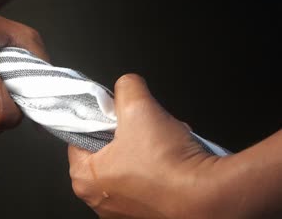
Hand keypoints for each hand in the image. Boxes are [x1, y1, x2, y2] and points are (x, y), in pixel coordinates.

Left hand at [68, 74, 219, 218]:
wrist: (210, 197)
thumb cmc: (169, 164)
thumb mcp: (140, 107)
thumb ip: (126, 88)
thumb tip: (127, 85)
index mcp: (85, 178)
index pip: (79, 137)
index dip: (99, 119)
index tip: (114, 112)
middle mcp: (100, 200)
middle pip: (107, 150)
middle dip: (128, 133)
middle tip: (143, 126)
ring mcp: (124, 211)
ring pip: (130, 164)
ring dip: (146, 148)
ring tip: (164, 142)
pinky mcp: (148, 214)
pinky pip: (147, 181)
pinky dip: (159, 167)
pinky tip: (174, 158)